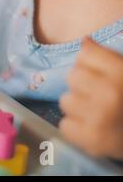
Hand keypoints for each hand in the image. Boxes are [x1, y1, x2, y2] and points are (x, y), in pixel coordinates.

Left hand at [59, 37, 122, 159]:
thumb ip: (107, 57)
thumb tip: (84, 41)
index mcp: (122, 73)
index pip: (83, 55)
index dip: (89, 64)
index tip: (100, 74)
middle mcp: (109, 93)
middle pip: (72, 76)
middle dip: (82, 85)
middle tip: (99, 96)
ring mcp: (98, 118)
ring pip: (65, 101)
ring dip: (77, 107)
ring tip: (96, 113)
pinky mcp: (91, 140)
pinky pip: (65, 125)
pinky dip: (76, 128)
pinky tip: (92, 128)